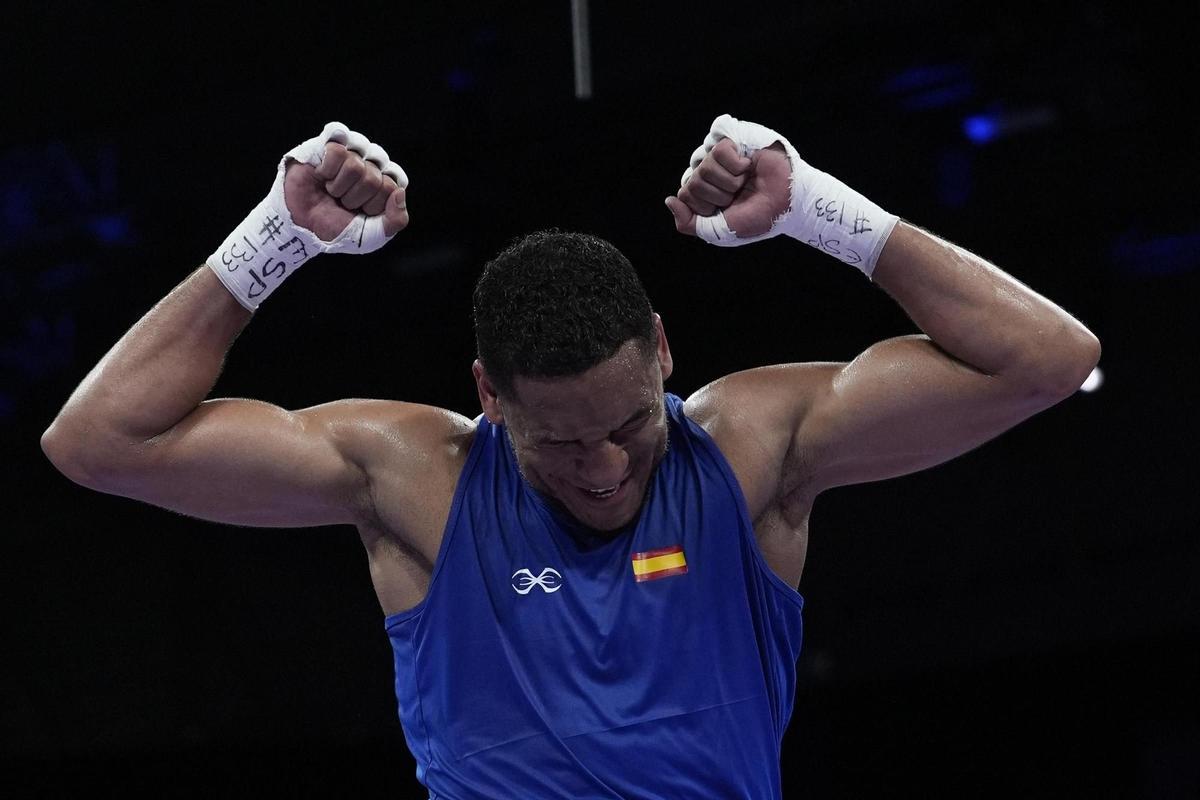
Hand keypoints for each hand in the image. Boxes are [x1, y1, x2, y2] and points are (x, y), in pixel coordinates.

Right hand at [285, 142, 408, 241]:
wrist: (303, 225)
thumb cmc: (338, 228)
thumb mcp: (372, 235)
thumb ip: (396, 220)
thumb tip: (399, 192)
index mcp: (386, 183)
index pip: (392, 188)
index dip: (373, 206)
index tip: (360, 212)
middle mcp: (372, 164)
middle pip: (374, 179)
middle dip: (354, 199)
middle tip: (341, 202)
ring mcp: (352, 152)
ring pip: (355, 165)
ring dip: (339, 187)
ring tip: (331, 190)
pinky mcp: (329, 143)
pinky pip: (337, 151)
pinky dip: (327, 170)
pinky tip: (322, 175)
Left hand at [666, 139, 790, 238]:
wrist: (786, 204)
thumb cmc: (756, 217)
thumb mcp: (718, 231)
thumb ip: (689, 223)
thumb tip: (669, 200)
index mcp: (702, 192)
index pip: (684, 194)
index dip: (707, 207)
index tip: (727, 209)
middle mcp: (708, 172)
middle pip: (692, 182)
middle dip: (719, 196)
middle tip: (739, 194)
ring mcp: (719, 155)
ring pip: (703, 167)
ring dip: (729, 182)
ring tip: (745, 181)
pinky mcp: (734, 139)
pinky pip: (719, 150)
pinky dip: (736, 165)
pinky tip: (748, 166)